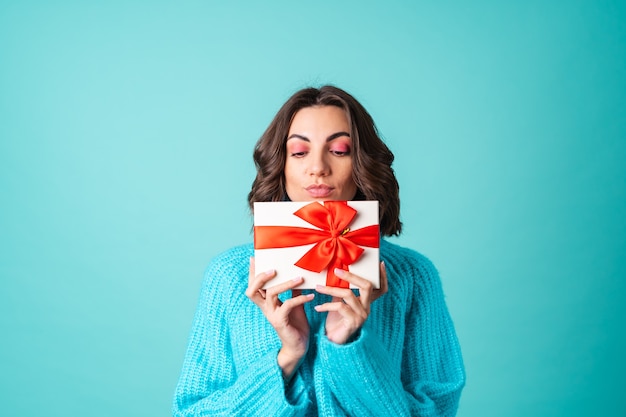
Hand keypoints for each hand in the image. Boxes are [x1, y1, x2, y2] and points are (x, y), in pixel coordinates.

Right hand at [245, 258, 314, 378]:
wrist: (299, 345)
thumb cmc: (295, 323)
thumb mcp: (294, 303)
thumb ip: (292, 290)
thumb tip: (297, 273)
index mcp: (265, 302)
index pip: (253, 285)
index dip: (252, 273)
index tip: (254, 258)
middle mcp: (265, 308)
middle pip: (252, 290)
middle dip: (260, 277)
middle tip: (273, 269)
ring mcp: (271, 315)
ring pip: (271, 294)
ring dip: (286, 284)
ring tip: (300, 278)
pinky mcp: (281, 321)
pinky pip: (288, 305)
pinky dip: (300, 298)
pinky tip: (311, 296)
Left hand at [314, 261, 387, 344]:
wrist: (332, 341)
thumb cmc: (336, 320)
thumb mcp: (340, 301)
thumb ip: (341, 289)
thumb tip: (336, 273)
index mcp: (366, 302)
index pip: (381, 288)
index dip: (383, 277)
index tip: (380, 264)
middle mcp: (367, 308)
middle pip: (367, 286)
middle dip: (351, 276)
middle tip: (336, 271)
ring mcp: (362, 315)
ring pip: (349, 294)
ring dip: (330, 289)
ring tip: (318, 288)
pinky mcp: (353, 322)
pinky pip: (340, 307)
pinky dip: (326, 305)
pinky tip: (317, 307)